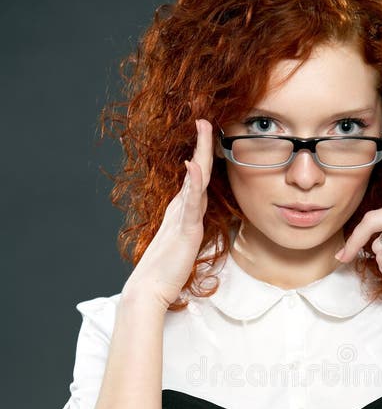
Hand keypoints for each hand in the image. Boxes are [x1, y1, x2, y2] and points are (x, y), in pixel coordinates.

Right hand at [122, 119, 212, 309]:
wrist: (149, 287)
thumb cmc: (165, 269)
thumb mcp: (183, 242)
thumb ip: (189, 226)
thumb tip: (197, 217)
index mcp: (182, 211)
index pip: (195, 178)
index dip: (201, 155)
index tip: (205, 132)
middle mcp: (180, 209)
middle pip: (196, 171)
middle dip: (201, 144)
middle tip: (203, 120)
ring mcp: (182, 218)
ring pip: (194, 181)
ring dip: (200, 154)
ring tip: (202, 130)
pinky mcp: (184, 231)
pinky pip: (191, 204)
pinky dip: (193, 184)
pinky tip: (194, 167)